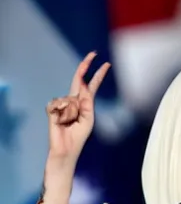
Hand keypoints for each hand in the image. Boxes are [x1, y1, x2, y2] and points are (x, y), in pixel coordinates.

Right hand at [46, 52, 109, 166]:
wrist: (66, 148)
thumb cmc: (78, 136)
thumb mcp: (88, 120)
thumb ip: (87, 103)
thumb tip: (82, 85)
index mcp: (85, 104)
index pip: (92, 86)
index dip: (98, 75)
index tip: (106, 65)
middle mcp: (74, 101)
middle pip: (79, 81)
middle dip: (85, 67)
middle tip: (93, 54)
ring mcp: (62, 103)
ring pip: (70, 98)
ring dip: (72, 112)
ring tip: (70, 123)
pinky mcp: (53, 108)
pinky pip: (60, 103)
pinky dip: (63, 112)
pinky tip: (60, 120)